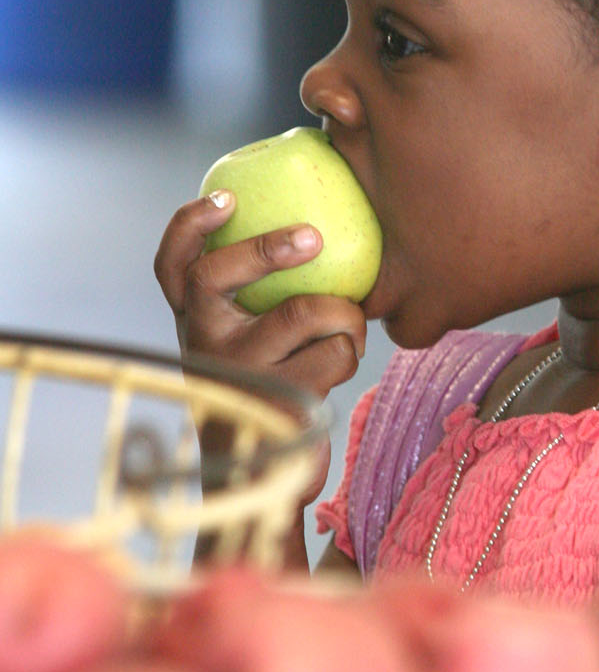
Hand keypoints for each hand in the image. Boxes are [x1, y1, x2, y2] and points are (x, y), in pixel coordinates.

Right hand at [154, 191, 366, 402]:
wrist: (267, 472)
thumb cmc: (270, 387)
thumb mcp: (248, 345)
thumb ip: (257, 302)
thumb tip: (315, 229)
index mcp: (197, 323)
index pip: (172, 267)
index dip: (189, 226)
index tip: (225, 198)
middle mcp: (206, 344)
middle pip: (216, 275)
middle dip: (267, 247)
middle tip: (312, 237)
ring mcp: (241, 372)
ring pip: (303, 311)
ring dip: (344, 313)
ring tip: (352, 326)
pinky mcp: (282, 399)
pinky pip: (336, 351)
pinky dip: (353, 350)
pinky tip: (346, 359)